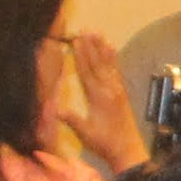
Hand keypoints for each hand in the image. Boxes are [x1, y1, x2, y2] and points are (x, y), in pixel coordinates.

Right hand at [60, 31, 148, 169]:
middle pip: (97, 64)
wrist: (127, 150)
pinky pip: (116, 71)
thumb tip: (53, 109)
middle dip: (90, 46)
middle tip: (84, 30)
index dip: (80, 56)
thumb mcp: (84, 133)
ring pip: (108, 64)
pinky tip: (111, 48)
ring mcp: (117, 90)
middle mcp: (109, 90)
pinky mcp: (122, 93)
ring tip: (97, 32)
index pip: (87, 72)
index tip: (75, 40)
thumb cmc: (104, 143)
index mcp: (98, 97)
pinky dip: (113, 58)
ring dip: (101, 48)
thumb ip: (71, 119)